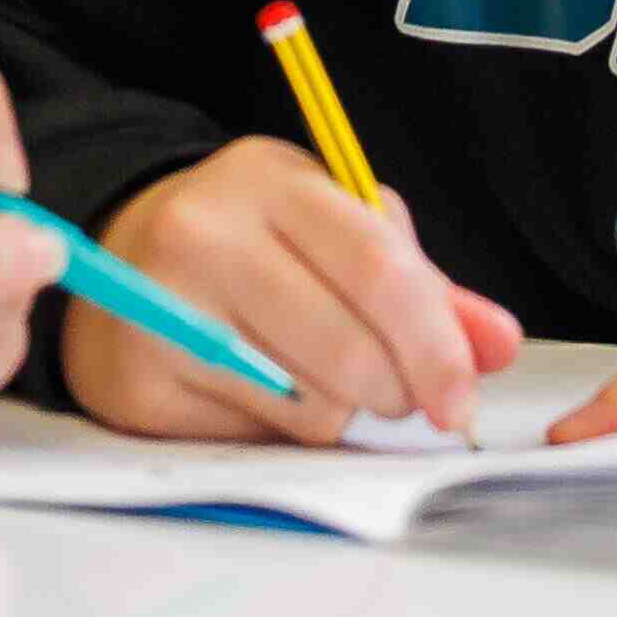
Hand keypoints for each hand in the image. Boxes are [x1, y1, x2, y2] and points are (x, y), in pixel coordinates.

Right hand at [71, 141, 526, 443]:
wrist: (120, 253)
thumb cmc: (249, 239)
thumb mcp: (334, 226)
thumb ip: (421, 284)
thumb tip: (496, 345)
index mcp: (269, 181)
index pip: (377, 268)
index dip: (436, 344)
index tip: (462, 396)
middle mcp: (203, 235)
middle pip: (347, 351)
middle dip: (396, 393)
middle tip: (397, 395)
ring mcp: (158, 309)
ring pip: (308, 406)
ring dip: (342, 414)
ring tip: (318, 376)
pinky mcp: (136, 381)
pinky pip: (255, 435)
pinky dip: (282, 429)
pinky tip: (261, 389)